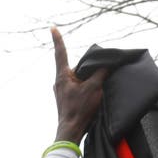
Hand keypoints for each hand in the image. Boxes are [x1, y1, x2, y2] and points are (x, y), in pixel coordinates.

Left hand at [51, 27, 107, 142]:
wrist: (70, 131)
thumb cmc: (79, 109)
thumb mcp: (94, 88)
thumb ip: (100, 73)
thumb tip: (106, 65)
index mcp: (62, 75)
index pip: (61, 52)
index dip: (58, 39)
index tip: (52, 27)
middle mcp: (59, 81)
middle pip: (76, 66)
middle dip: (89, 66)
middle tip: (101, 71)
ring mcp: (62, 89)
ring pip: (78, 76)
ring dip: (89, 78)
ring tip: (97, 88)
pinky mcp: (66, 97)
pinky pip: (78, 85)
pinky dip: (87, 85)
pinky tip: (95, 92)